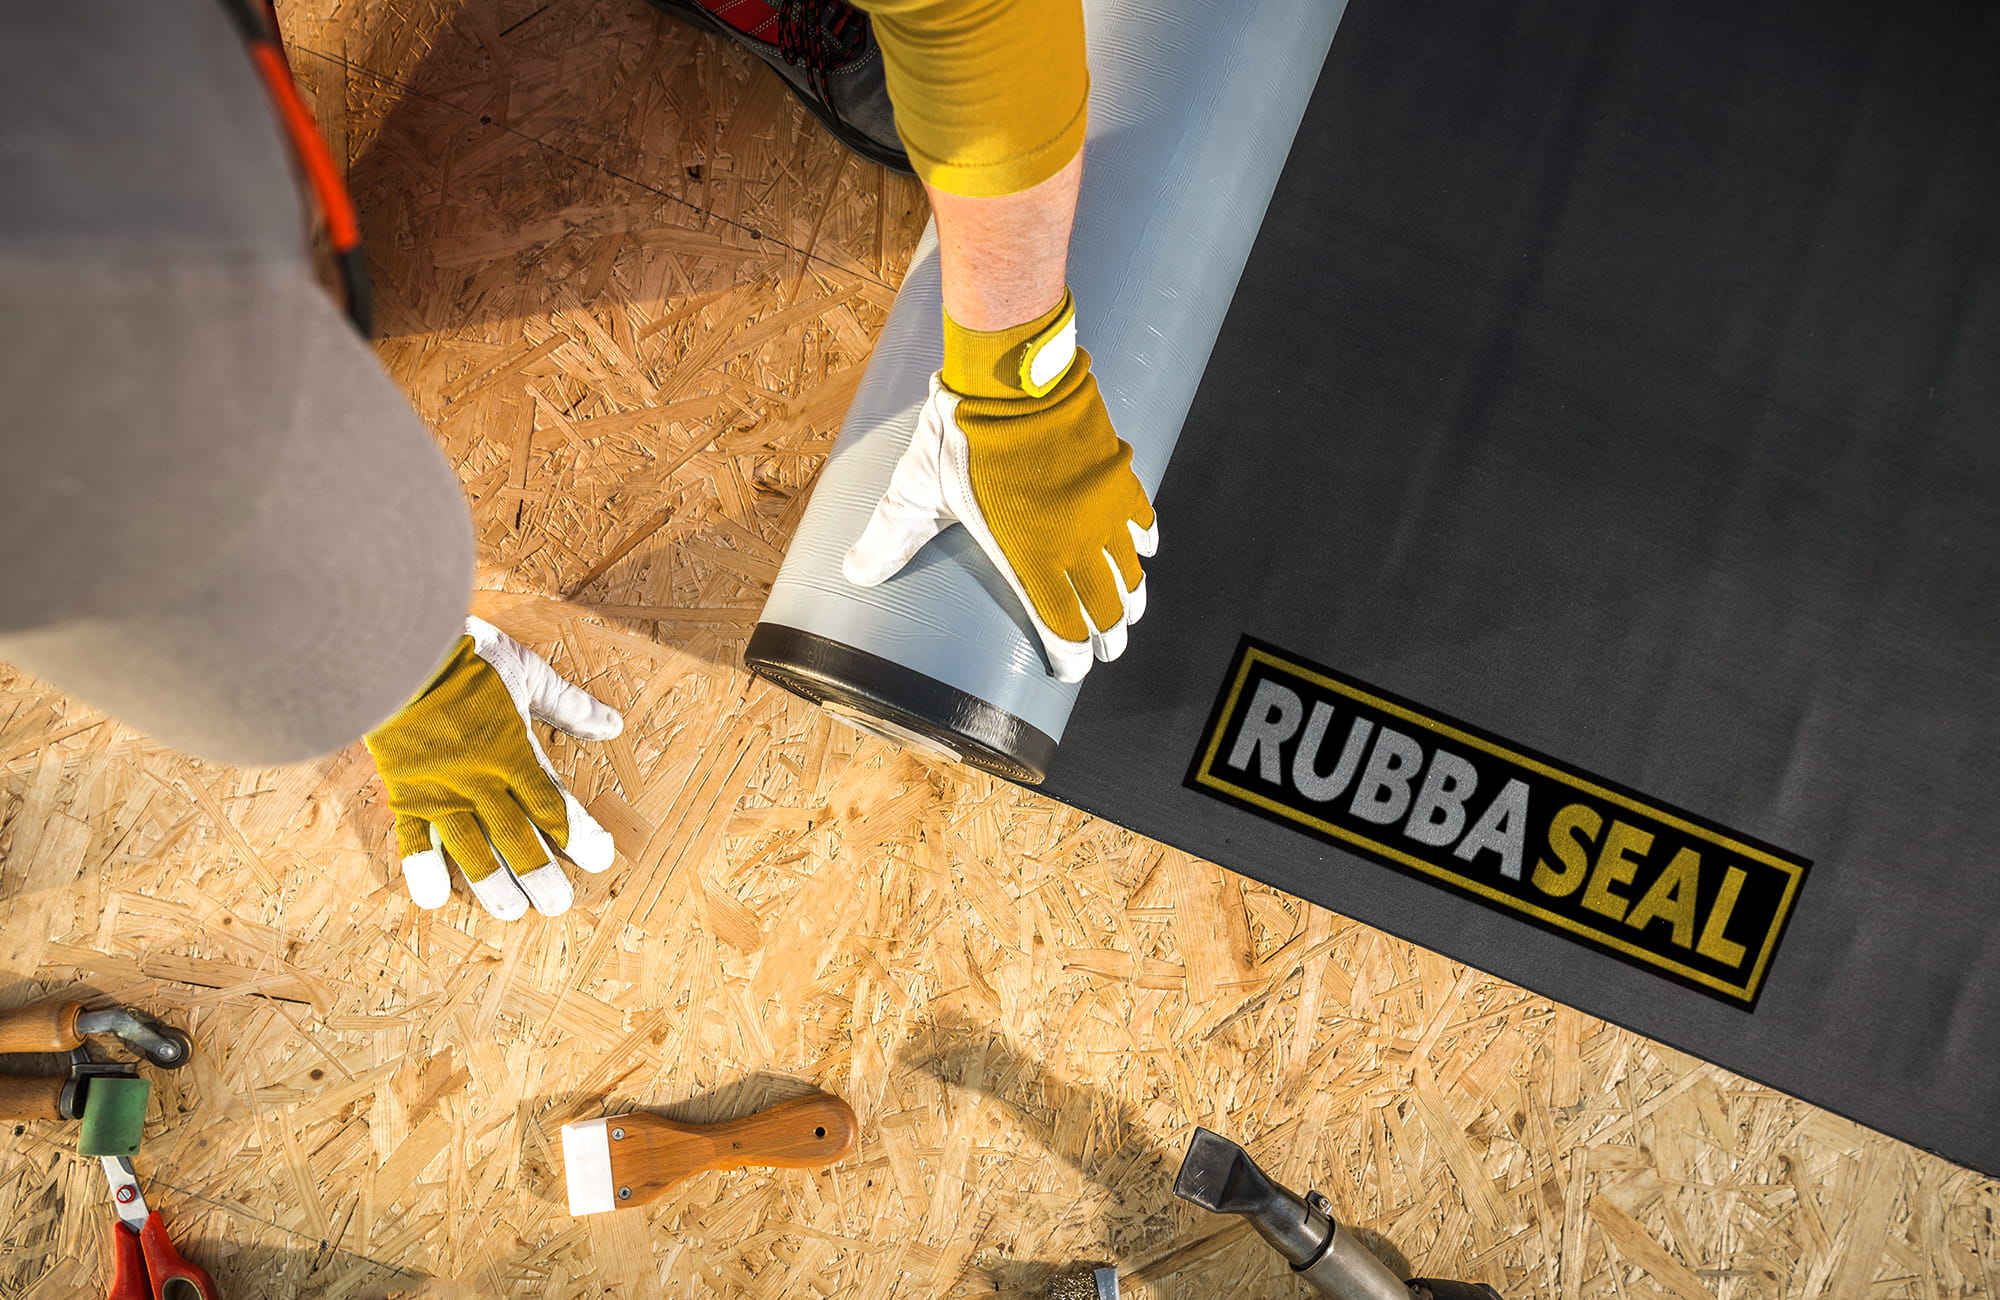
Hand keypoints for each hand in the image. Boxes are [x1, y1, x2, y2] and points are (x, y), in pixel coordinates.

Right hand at [364, 617, 621, 919]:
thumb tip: (613, 726)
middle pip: (517, 838)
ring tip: (512, 912)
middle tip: (559, 904)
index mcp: (513, 751)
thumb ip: (569, 705)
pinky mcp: (404, 792)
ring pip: (471, 849)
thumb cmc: (463, 655)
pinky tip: (434, 899)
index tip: (600, 859)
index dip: (579, 836)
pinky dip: (423, 870)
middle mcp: (479, 780)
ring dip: (494, 884)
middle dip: (540, 874)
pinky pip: (413, 839)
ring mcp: (440, 790)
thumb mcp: (526, 670)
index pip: (553, 806)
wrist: (394, 647)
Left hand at [844, 291, 1157, 681]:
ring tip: (1130, 614)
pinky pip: (1142, 518)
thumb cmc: (959, 435)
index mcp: (1029, 558)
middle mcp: (1074, 544)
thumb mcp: (917, 489)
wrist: (1010, 377)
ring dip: (1132, 598)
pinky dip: (1145, 541)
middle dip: (1109, 638)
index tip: (1070, 672)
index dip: (1072, 658)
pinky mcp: (1116, 475)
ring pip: (1131, 570)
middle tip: (1107, 652)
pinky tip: (1145, 551)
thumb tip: (853, 575)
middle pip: (1107, 609)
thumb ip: (890, 535)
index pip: (1062, 628)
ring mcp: (1101, 510)